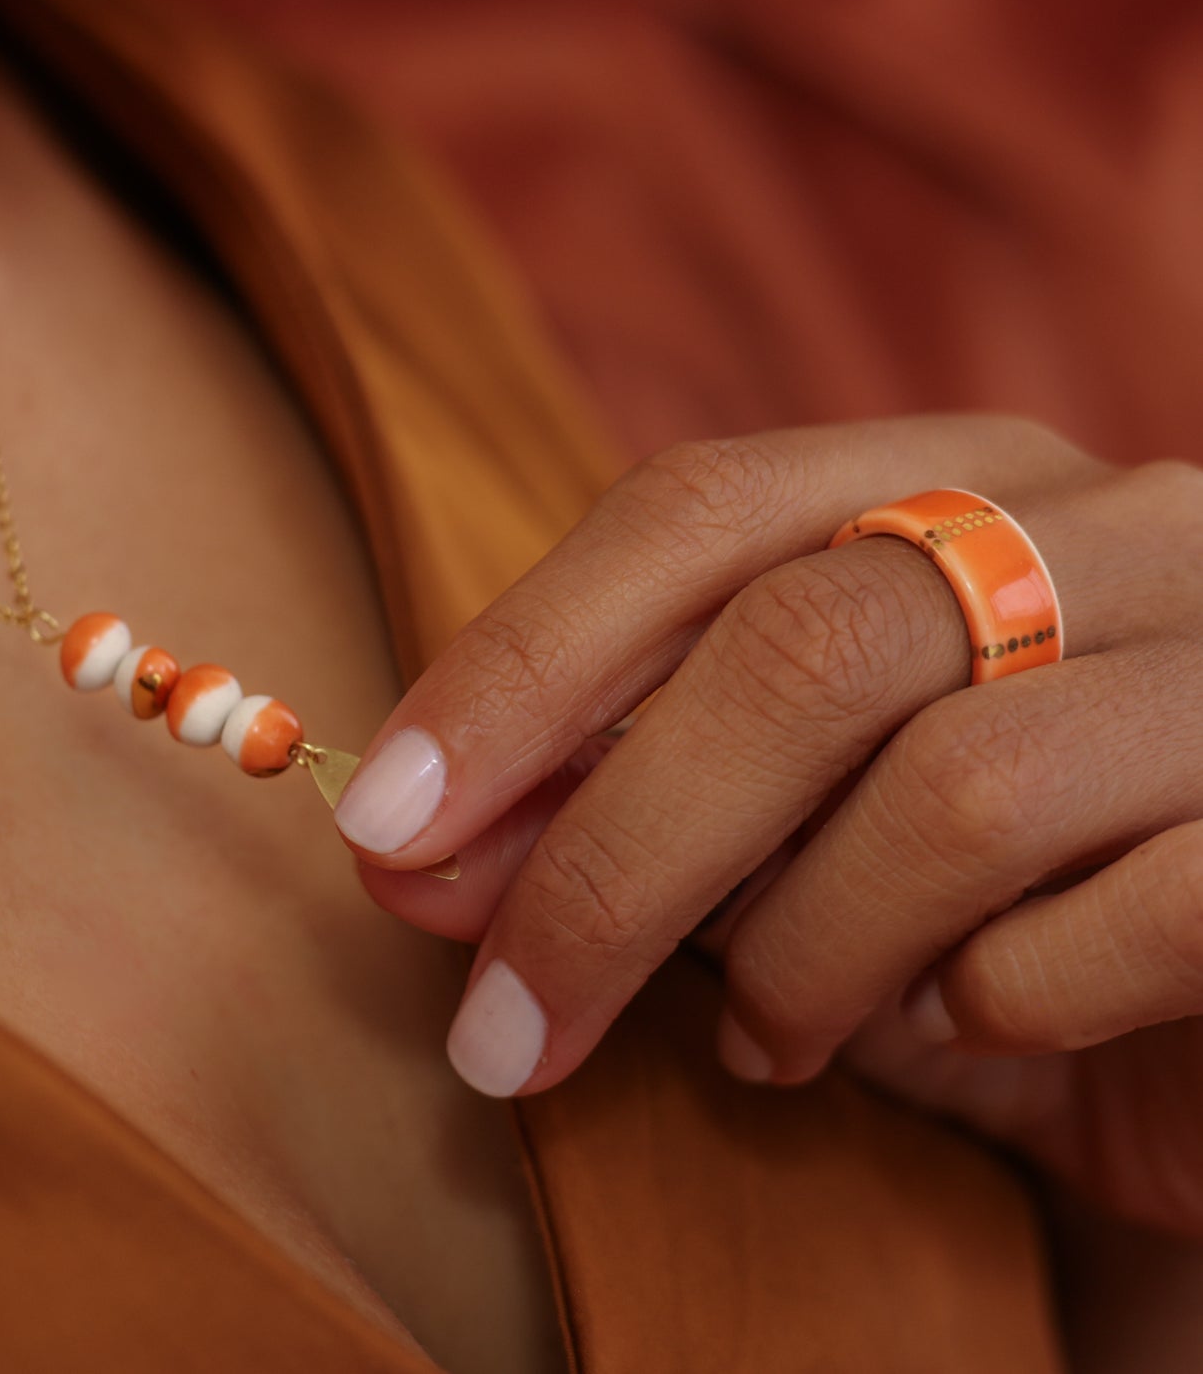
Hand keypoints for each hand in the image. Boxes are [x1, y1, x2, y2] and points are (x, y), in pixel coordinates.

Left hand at [333, 415, 1202, 1236]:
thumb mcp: (773, 844)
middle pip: (801, 645)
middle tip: (506, 1030)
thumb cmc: (971, 896)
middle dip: (614, 857)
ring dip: (801, 953)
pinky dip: (993, 1003)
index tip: (386, 823)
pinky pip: (1128, 916)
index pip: (696, 510)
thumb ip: (616, 817)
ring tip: (767, 1037)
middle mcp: (1112, 526)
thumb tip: (408, 856)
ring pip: (952, 788)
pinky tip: (965, 1028)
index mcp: (954, 478)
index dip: (521, 662)